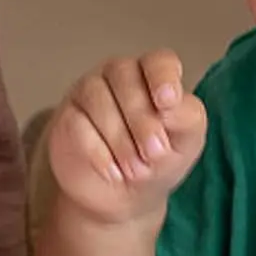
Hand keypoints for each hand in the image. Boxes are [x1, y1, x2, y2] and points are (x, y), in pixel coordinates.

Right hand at [46, 50, 207, 224]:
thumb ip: (188, 119)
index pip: (159, 61)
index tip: (167, 103)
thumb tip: (171, 107)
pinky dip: (98, 152)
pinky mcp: (68, 117)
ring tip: (134, 169)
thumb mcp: (185, 143)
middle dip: (142, 120)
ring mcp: (89, 91)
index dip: (162, 78)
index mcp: (155, 74)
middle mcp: (121, 74)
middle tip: (154, 153)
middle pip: (125, 78)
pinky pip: (78, 125)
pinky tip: (112, 171)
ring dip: (120, 139)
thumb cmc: (156, 157)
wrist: (121, 194)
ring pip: (97, 98)